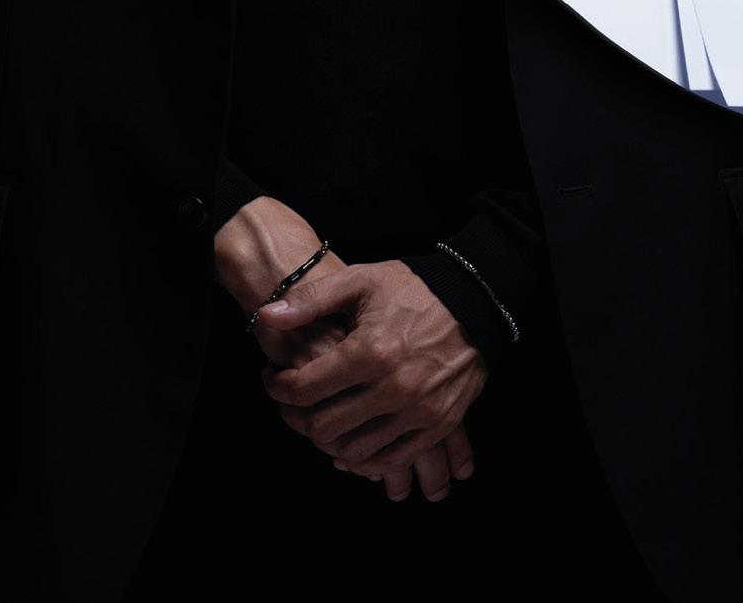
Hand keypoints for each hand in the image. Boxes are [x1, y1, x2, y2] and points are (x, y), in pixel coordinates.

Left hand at [252, 303, 478, 500]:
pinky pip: (391, 460)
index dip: (278, 388)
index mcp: (369, 351)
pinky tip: (350, 443)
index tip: (272, 379)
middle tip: (291, 403)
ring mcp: (417, 412)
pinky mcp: (436, 426)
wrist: (474, 305)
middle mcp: (392, 388)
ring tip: (320, 419)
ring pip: (354, 450)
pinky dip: (365, 460)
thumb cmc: (414, 291)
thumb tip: (268, 314)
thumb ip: (311, 300)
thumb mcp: (361, 281)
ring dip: (328, 441)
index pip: (305, 388)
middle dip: (297, 417)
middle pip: (324, 426)